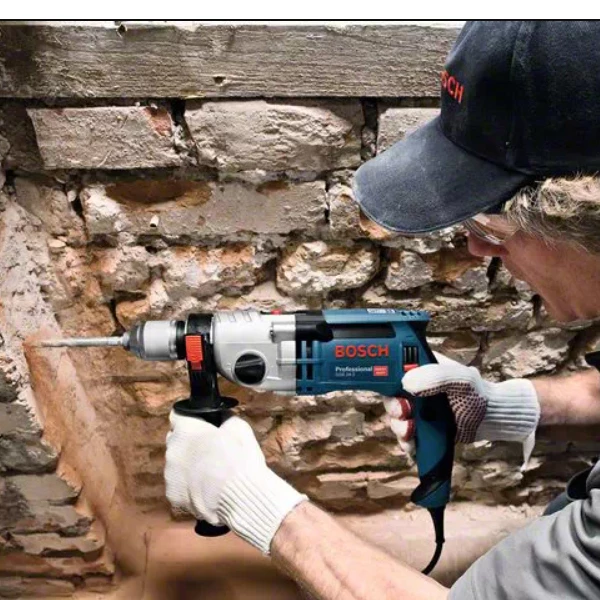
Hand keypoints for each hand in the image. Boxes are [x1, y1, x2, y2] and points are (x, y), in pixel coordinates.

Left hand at [165, 412, 305, 553]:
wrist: (239, 498)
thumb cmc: (240, 459)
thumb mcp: (239, 428)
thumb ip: (225, 419)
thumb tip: (222, 419)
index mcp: (186, 429)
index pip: (177, 414)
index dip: (190, 419)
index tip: (201, 425)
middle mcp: (172, 450)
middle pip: (175, 440)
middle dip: (189, 443)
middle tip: (209, 450)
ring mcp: (170, 474)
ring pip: (176, 464)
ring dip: (188, 466)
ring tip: (211, 474)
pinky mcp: (173, 496)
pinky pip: (178, 486)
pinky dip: (189, 486)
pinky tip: (206, 490)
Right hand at [385, 354, 539, 465]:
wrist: (492, 419)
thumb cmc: (478, 392)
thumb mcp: (459, 378)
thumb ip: (435, 376)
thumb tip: (406, 383)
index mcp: (421, 368)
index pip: (394, 370)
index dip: (388, 381)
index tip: (394, 391)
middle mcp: (416, 387)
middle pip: (391, 397)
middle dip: (394, 408)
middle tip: (404, 414)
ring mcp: (419, 409)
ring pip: (397, 418)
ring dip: (399, 427)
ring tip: (410, 433)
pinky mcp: (424, 427)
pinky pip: (407, 435)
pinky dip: (406, 442)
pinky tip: (412, 445)